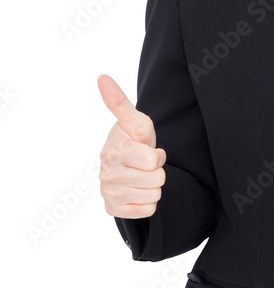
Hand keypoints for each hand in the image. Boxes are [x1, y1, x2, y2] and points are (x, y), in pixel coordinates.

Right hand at [97, 74, 165, 218]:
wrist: (129, 165)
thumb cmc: (134, 139)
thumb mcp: (134, 120)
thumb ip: (120, 101)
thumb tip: (102, 77)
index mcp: (113, 151)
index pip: (153, 161)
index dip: (158, 156)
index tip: (149, 151)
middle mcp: (106, 173)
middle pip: (156, 180)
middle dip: (157, 172)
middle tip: (146, 165)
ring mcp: (108, 192)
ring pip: (154, 196)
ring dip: (153, 186)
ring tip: (142, 176)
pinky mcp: (112, 209)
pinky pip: (146, 211)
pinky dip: (148, 202)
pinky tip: (138, 190)